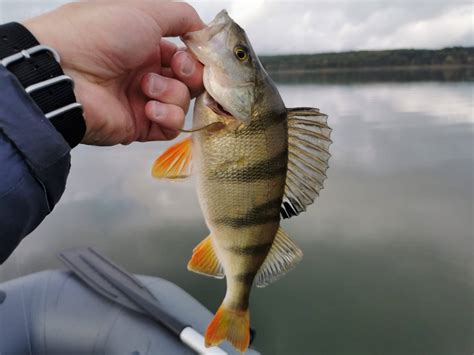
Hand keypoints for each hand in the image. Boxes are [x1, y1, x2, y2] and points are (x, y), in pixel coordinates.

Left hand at [24, 1, 204, 144]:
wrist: (65, 74)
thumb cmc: (99, 36)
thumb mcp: (143, 10)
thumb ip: (180, 15)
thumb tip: (204, 30)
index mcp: (145, 45)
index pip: (184, 54)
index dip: (195, 55)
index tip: (195, 51)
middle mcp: (145, 73)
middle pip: (189, 80)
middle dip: (189, 74)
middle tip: (176, 69)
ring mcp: (142, 101)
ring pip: (182, 102)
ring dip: (170, 92)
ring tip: (145, 87)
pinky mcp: (140, 126)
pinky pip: (171, 126)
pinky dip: (166, 116)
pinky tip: (148, 107)